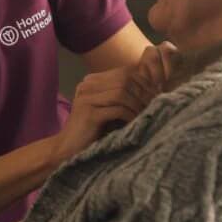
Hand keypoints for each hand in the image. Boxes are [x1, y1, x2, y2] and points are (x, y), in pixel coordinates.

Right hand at [49, 43, 177, 165]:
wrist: (66, 149)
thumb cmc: (91, 131)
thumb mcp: (107, 109)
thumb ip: (121, 97)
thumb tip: (152, 90)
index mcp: (91, 81)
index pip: (124, 71)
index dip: (144, 81)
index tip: (156, 94)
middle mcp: (87, 85)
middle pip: (125, 79)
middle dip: (144, 92)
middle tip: (155, 104)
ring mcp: (87, 98)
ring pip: (122, 92)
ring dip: (138, 104)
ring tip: (147, 114)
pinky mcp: (89, 113)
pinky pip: (117, 109)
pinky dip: (130, 115)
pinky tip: (136, 122)